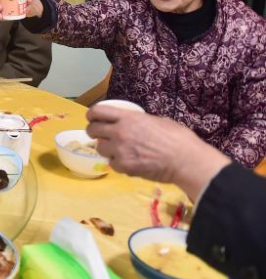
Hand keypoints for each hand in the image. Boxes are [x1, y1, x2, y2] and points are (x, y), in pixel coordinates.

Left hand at [85, 106, 230, 199]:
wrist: (186, 160)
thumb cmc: (178, 138)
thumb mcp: (157, 121)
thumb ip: (139, 121)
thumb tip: (133, 123)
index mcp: (128, 118)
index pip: (98, 111)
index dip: (92, 114)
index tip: (92, 118)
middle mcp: (120, 132)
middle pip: (92, 130)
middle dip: (93, 131)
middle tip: (98, 135)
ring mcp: (120, 150)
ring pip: (100, 148)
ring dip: (106, 148)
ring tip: (117, 150)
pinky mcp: (123, 167)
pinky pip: (112, 163)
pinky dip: (117, 163)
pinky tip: (128, 162)